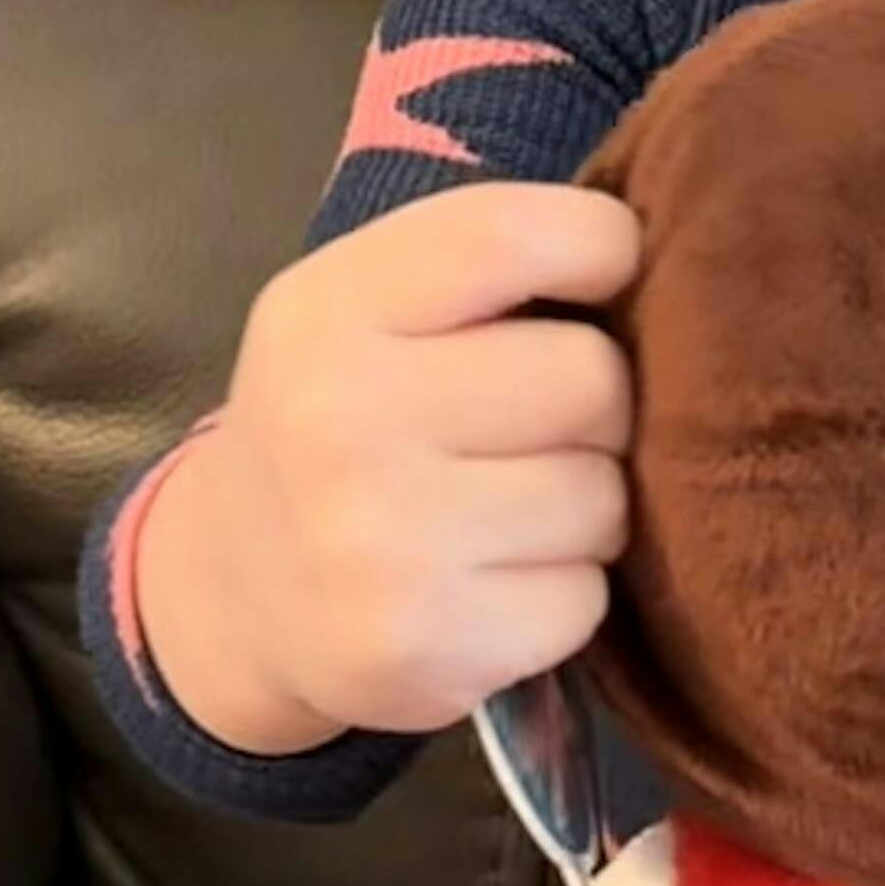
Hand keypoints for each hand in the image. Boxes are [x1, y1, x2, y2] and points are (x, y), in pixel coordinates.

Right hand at [135, 180, 639, 755]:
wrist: (235, 592)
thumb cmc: (340, 422)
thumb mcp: (363, 309)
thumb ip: (484, 262)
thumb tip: (649, 252)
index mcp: (329, 311)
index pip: (512, 235)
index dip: (598, 247)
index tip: (600, 276)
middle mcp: (341, 419)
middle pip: (590, 378)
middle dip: (591, 406)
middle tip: (532, 430)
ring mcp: (381, 545)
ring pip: (605, 498)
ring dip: (584, 508)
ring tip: (507, 512)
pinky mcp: (427, 650)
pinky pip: (586, 601)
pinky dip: (562, 595)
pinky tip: (491, 586)